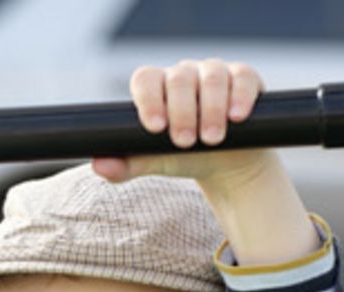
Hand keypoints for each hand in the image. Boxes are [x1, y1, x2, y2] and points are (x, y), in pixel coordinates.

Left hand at [93, 59, 272, 188]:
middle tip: (184, 142)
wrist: (227, 164)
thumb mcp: (154, 162)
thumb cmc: (184, 157)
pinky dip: (240, 96)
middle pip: (178, 79)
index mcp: (157, 87)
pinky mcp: (244, 78)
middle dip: (181, 112)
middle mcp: (183, 74)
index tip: (155, 128)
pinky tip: (237, 117)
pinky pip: (242, 77)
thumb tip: (99, 166)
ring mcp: (214, 73)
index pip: (145, 79)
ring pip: (211, 78)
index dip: (148, 99)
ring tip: (211, 139)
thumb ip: (126, 165)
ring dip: (211, 109)